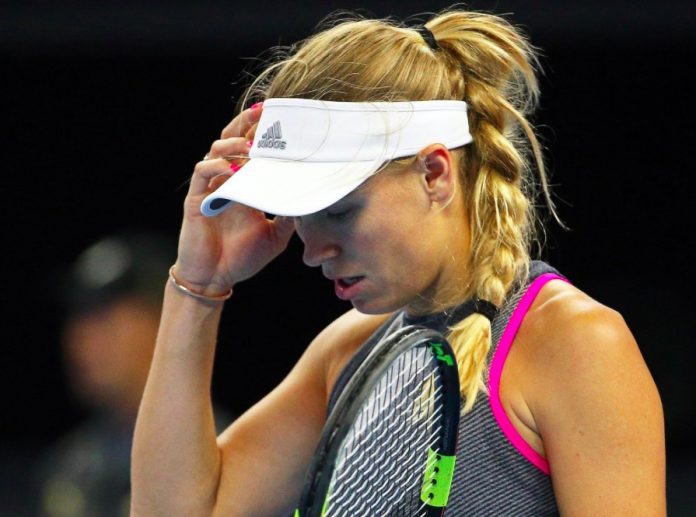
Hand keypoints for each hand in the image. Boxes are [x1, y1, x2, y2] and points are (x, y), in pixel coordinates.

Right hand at [174, 104, 295, 295]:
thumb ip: (291, 216)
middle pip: (231, 139)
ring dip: (234, 143)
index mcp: (245, 184)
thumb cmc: (243, 257)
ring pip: (216, 150)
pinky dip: (216, 167)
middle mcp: (226, 180)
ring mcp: (209, 188)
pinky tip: (233, 169)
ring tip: (252, 144)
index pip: (251, 149)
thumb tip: (312, 198)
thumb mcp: (277, 235)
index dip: (261, 132)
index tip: (281, 116)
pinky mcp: (195, 200)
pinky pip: (202, 173)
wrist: (216, 279)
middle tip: (264, 113)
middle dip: (246, 124)